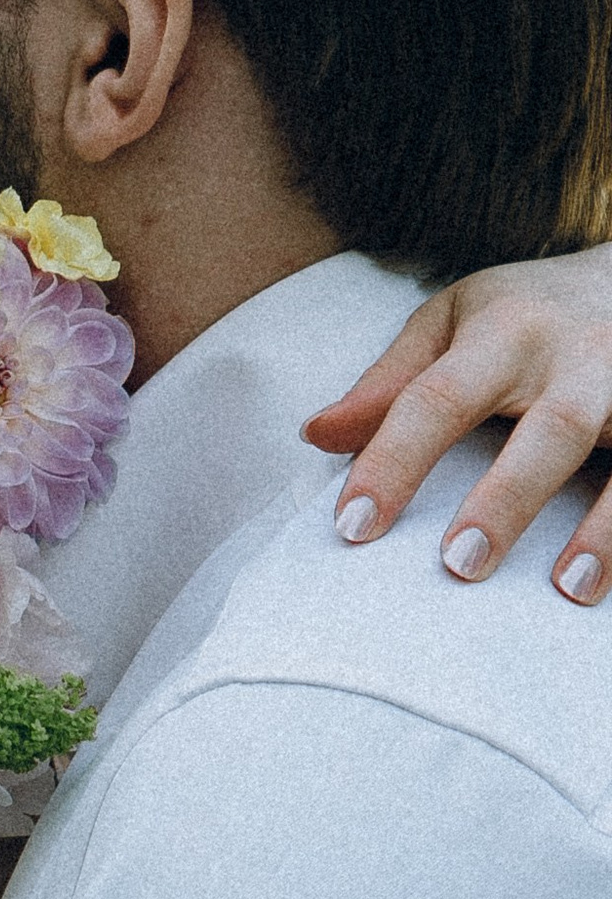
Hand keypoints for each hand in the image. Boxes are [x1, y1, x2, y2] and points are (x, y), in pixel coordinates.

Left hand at [302, 247, 611, 604]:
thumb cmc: (526, 310)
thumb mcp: (453, 320)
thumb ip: (390, 382)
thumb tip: (316, 436)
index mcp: (506, 329)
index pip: (439, 396)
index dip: (393, 460)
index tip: (353, 524)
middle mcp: (577, 356)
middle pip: (548, 430)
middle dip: (505, 499)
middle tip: (458, 564)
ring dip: (601, 528)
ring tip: (567, 587)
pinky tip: (611, 582)